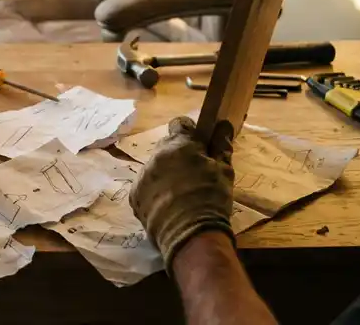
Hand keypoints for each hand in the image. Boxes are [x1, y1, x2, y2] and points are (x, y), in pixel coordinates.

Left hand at [129, 116, 234, 272]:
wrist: (190, 234)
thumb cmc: (211, 198)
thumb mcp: (224, 171)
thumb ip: (221, 146)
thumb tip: (222, 125)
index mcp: (179, 144)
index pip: (180, 124)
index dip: (190, 133)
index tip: (199, 146)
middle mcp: (156, 154)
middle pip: (166, 147)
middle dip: (178, 155)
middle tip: (193, 174)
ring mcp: (143, 174)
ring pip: (155, 167)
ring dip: (165, 174)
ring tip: (180, 194)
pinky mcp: (134, 195)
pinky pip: (146, 187)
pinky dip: (155, 192)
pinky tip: (168, 206)